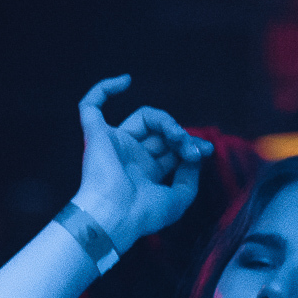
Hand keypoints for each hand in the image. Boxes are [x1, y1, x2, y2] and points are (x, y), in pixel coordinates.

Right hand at [68, 75, 212, 253]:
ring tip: (177, 136)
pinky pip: (91, 106)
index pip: (172, 147)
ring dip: (167, 122)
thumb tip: (193, 155)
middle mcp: (129, 156)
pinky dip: (104, 89)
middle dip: (182, 135)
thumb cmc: (142, 215)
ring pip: (144, 117)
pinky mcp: (96, 135)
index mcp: (145, 171)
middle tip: (193, 149)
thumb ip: (189, 177)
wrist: (114, 216)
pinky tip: (126, 81)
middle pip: (162, 131)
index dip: (191, 144)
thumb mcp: (178, 199)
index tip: (206, 151)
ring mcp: (112, 144)